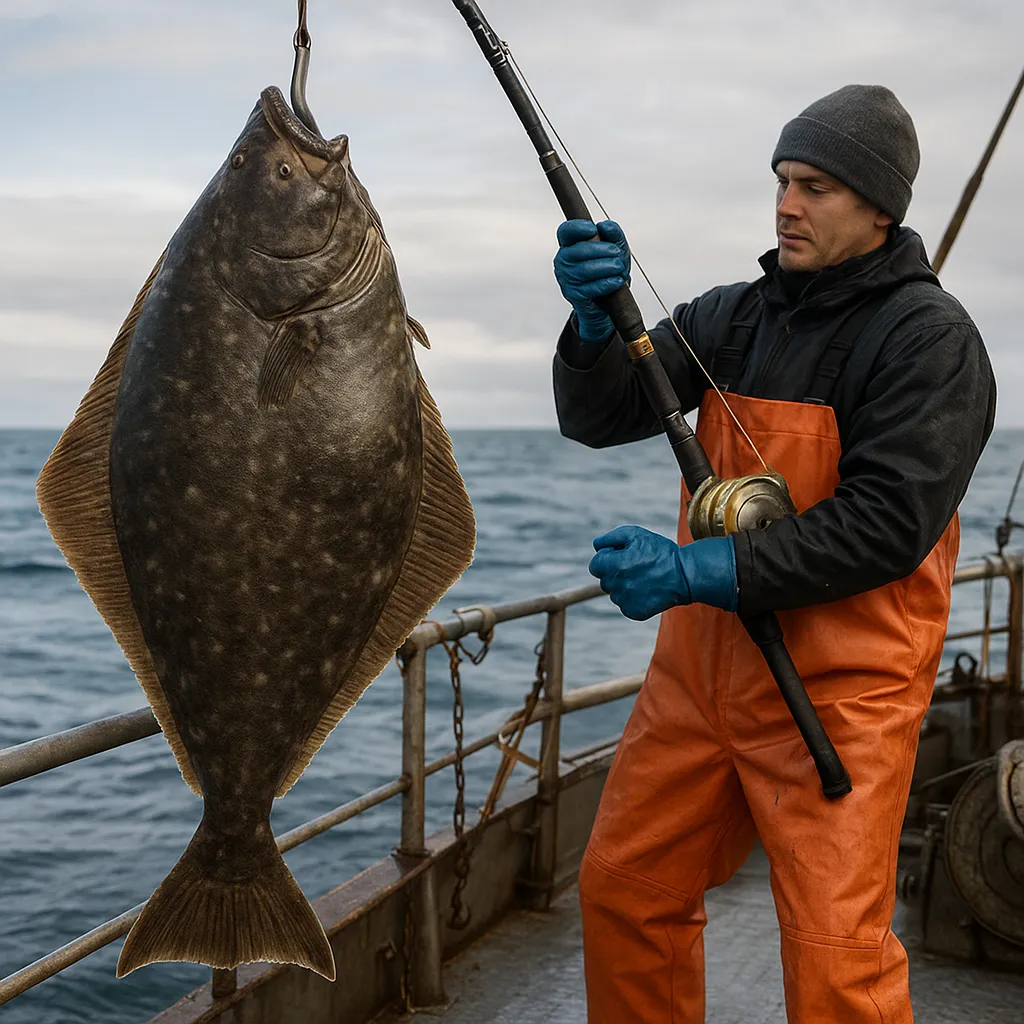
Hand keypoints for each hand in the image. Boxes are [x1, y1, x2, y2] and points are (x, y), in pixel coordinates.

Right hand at [553, 219, 630, 342]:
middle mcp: (563, 261)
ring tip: (619, 268)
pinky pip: (589, 288)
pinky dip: (606, 283)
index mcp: (570, 245)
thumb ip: (614, 234)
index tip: (593, 229)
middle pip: (577, 251)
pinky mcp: (573, 296)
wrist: (608, 303)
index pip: (565, 231)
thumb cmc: (608, 272)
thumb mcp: (616, 249)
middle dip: (600, 250)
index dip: (577, 228)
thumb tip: (605, 225)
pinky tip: (616, 281)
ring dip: (606, 267)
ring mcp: (566, 279)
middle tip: (616, 253)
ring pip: (584, 270)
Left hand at [589, 526, 737, 619]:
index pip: (595, 565)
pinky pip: (624, 605)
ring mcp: (625, 601)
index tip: (622, 555)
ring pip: (615, 593)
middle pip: (604, 580)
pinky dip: (632, 598)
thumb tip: (596, 546)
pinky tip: (646, 589)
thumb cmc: (659, 552)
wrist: (684, 575)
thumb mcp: (635, 534)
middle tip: (636, 566)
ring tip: (644, 577)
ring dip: (623, 586)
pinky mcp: (634, 612)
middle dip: (615, 572)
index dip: (607, 558)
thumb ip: (610, 538)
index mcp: (614, 565)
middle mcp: (617, 586)